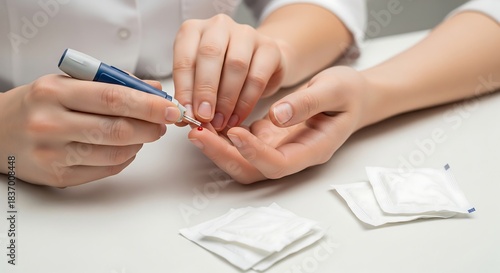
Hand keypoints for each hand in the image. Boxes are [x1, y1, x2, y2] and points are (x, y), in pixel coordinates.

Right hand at [0, 75, 180, 186]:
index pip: (114, 99)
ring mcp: (53, 154)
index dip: (149, 105)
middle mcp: (51, 123)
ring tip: (145, 132)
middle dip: (151, 126)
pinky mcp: (58, 177)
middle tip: (163, 122)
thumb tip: (154, 89)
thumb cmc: (39, 103)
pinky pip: (106, 169)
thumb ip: (112, 84)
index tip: (171, 107)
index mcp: (54, 92)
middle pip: (118, 129)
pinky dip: (125, 158)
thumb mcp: (69, 82)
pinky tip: (127, 148)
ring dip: (140, 143)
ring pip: (115, 152)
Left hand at [173, 14, 285, 130]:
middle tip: (204, 117)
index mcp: (193, 30)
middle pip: (209, 54)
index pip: (185, 58)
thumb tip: (184, 119)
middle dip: (205, 90)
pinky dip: (246, 101)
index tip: (186, 114)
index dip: (184, 89)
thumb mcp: (201, 80)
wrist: (260, 64)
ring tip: (221, 121)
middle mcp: (218, 26)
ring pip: (235, 65)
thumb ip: (192, 95)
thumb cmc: (223, 72)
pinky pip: (257, 77)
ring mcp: (246, 33)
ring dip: (226, 99)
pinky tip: (238, 117)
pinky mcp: (269, 47)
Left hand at [187, 66, 369, 182]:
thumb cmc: (347, 93)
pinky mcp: (267, 138)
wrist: (351, 96)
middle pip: (253, 170)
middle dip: (223, 156)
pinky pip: (241, 144)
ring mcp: (278, 148)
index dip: (254, 153)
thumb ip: (307, 103)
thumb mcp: (334, 89)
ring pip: (242, 161)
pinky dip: (222, 136)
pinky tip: (207, 119)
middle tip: (198, 134)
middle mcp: (292, 155)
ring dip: (217, 148)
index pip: (278, 164)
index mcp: (312, 149)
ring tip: (195, 128)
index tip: (234, 131)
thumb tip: (276, 115)